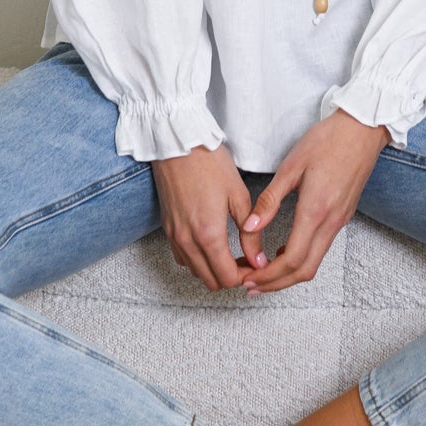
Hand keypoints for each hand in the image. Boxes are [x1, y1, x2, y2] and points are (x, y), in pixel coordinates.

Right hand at [151, 142, 257, 291]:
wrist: (179, 144)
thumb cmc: (210, 164)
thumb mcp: (239, 195)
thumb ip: (250, 233)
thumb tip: (258, 259)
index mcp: (209, 234)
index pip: (228, 278)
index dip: (247, 276)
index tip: (256, 265)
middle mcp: (188, 241)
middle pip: (211, 282)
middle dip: (231, 277)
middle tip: (246, 261)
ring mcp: (175, 236)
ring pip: (196, 272)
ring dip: (214, 270)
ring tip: (230, 253)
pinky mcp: (167, 228)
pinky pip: (182, 258)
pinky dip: (197, 260)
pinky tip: (210, 244)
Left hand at [237, 110, 390, 295]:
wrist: (363, 129)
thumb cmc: (327, 140)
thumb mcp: (291, 166)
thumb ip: (270, 200)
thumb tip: (251, 227)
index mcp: (316, 210)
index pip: (292, 259)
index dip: (269, 276)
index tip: (249, 279)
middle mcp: (331, 221)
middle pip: (305, 271)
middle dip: (276, 284)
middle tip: (252, 286)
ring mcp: (340, 220)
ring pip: (315, 262)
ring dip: (288, 274)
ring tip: (263, 274)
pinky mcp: (343, 215)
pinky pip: (321, 248)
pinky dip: (301, 259)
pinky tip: (284, 253)